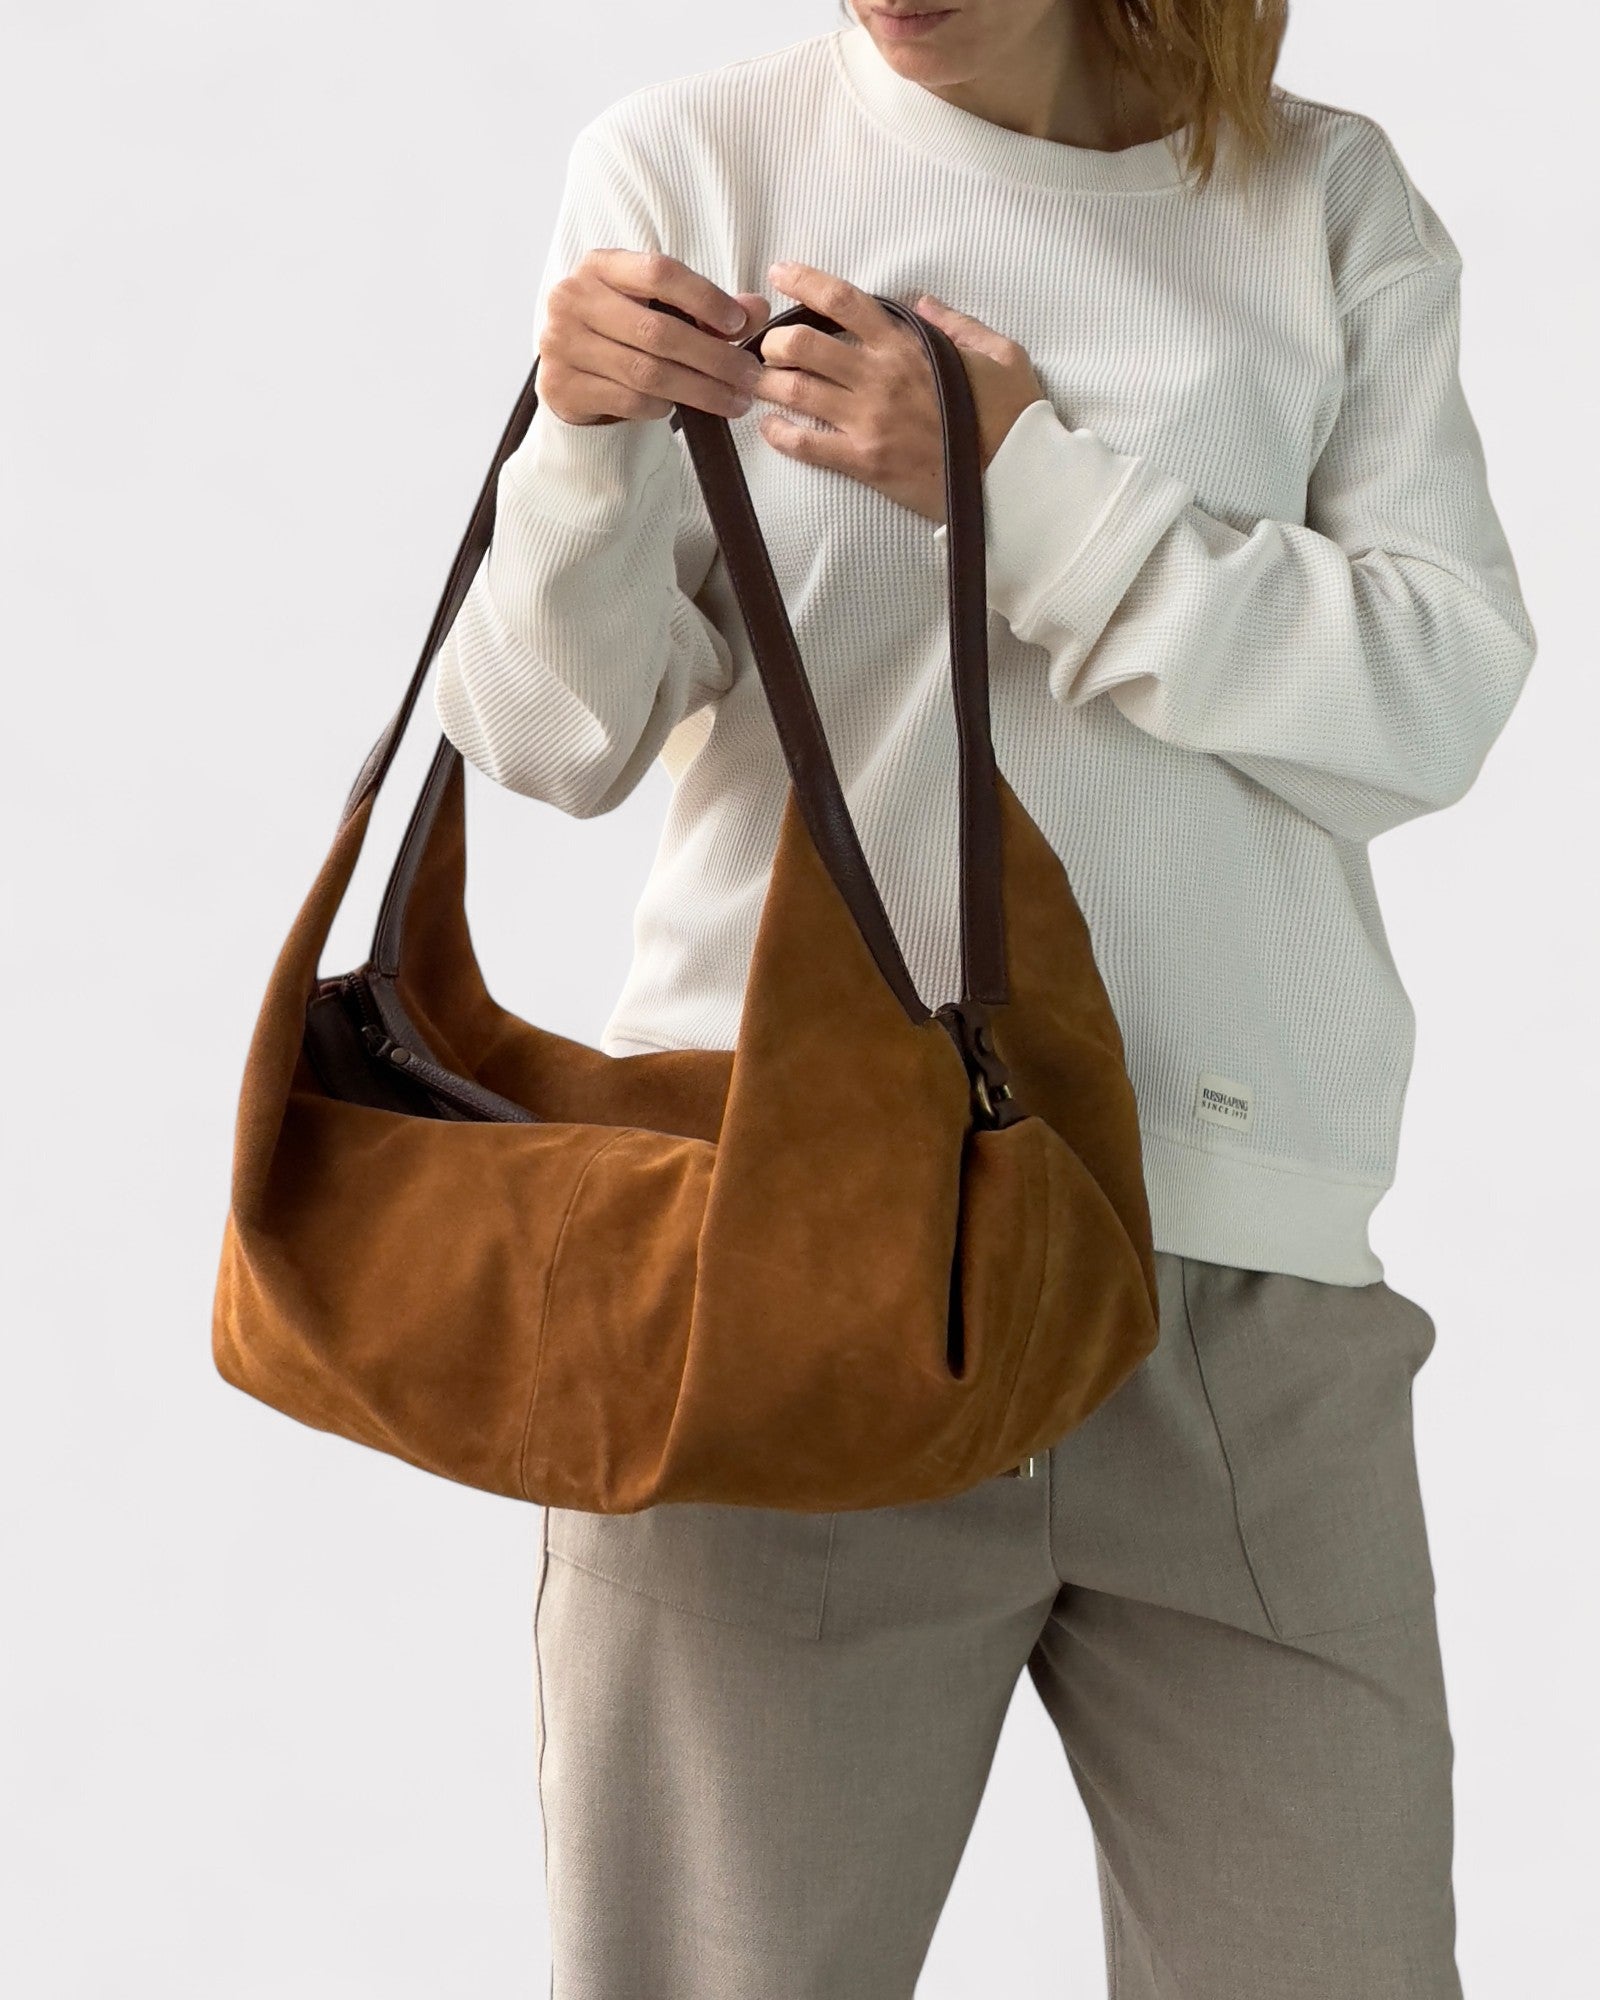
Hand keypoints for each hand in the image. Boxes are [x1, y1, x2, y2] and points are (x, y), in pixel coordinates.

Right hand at [538, 248, 773, 424]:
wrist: (570, 375)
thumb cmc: (620, 336)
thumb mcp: (658, 309)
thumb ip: (706, 308)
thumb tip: (756, 309)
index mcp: (600, 266)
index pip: (659, 272)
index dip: (704, 298)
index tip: (739, 324)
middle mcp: (574, 298)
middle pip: (658, 331)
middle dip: (714, 357)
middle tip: (749, 376)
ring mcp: (562, 343)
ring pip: (647, 372)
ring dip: (700, 390)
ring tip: (734, 401)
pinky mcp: (561, 386)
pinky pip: (629, 400)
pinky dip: (663, 407)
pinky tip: (682, 409)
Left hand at [752, 261, 1046, 523]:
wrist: (1015, 476)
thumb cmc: (1010, 415)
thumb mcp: (999, 352)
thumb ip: (956, 323)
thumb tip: (920, 301)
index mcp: (909, 345)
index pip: (843, 301)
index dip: (804, 281)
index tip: (780, 273)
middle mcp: (881, 377)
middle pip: (803, 343)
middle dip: (774, 340)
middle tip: (766, 347)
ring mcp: (870, 421)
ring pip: (797, 391)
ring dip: (768, 383)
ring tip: (757, 382)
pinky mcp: (866, 462)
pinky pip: (808, 446)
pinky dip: (781, 434)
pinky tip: (770, 427)